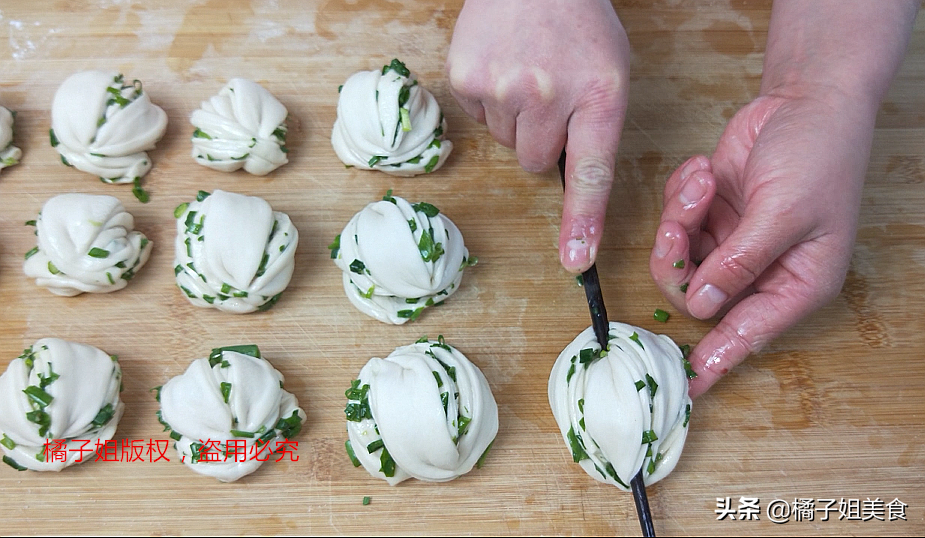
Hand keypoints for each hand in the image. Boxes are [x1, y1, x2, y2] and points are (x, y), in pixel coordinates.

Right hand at [446, 0, 629, 272]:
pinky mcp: (466, 79)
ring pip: (506, 142)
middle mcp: (550, 94)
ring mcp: (503, 86)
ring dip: (515, 118)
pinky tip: (501, 65)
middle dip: (540, 141)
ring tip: (526, 71)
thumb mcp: (610, 72)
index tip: (577, 260)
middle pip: (535, 163)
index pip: (592, 173)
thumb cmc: (578, 24)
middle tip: (549, 96)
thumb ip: (594, 127)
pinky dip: (488, 100)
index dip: (584, 221)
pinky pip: (478, 118)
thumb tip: (568, 183)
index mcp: (600, 95)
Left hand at [650, 93, 878, 396]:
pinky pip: (675, 223)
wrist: (807, 98)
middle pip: (694, 296)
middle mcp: (761, 271)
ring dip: (679, 219)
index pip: (747, 334)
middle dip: (679, 259)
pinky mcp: (711, 217)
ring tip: (700, 181)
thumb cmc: (818, 154)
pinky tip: (704, 170)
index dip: (716, 360)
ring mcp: (731, 243)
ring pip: (678, 259)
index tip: (686, 385)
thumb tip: (704, 307)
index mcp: (795, 283)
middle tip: (679, 222)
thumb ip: (740, 262)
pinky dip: (681, 196)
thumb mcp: (783, 212)